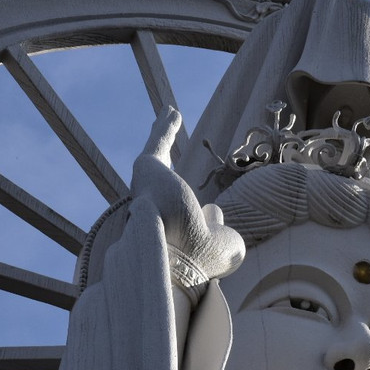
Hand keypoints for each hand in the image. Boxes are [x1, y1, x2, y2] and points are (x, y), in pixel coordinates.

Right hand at [131, 108, 244, 302]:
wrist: (177, 253)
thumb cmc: (201, 257)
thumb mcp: (222, 247)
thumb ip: (220, 230)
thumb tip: (214, 211)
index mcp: (173, 226)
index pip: (182, 210)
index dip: (194, 206)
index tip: (211, 210)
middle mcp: (156, 205)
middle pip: (162, 172)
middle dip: (165, 152)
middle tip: (167, 138)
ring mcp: (149, 185)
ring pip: (158, 151)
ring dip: (163, 132)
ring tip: (169, 115)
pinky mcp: (147, 167)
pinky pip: (159, 140)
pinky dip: (166, 127)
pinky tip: (173, 112)